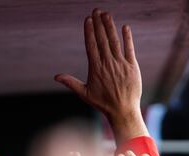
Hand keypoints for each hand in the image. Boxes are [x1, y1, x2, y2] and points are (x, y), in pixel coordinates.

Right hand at [55, 9, 146, 141]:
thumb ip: (71, 83)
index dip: (89, 31)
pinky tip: (125, 27)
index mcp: (96, 68)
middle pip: (102, 40)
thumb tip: (56, 76)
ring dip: (110, 27)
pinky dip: (127, 38)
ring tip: (106, 15)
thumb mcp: (85, 94)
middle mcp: (108, 64)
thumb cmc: (103, 103)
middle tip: (96, 10)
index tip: (88, 19)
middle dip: (99, 24)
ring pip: (115, 42)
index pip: (91, 45)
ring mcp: (121, 65)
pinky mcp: (132, 67)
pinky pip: (129, 49)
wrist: (123, 111)